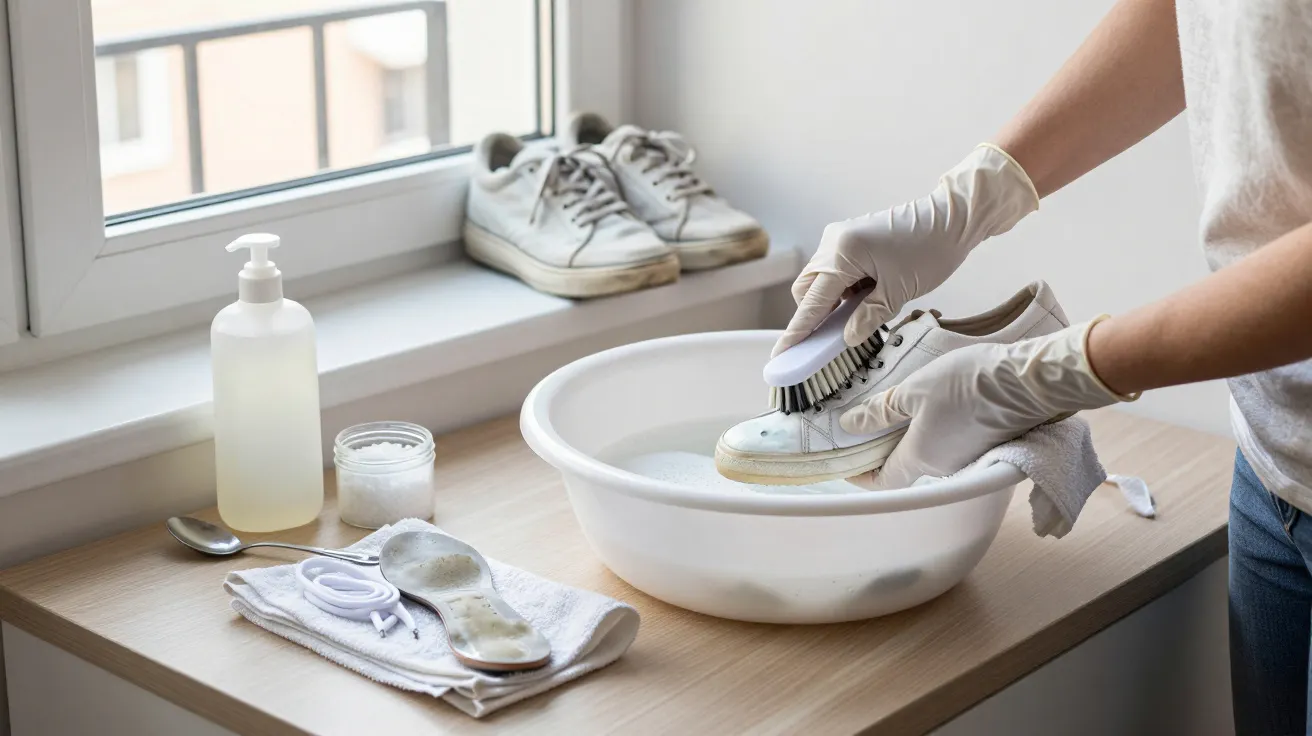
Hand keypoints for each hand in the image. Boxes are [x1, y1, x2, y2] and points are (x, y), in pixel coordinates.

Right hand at [773, 144, 1038, 356]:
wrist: (952, 218)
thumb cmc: (931, 249)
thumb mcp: (899, 292)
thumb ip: (868, 317)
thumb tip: (847, 337)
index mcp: (842, 254)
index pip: (812, 302)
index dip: (798, 332)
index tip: (782, 354)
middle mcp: (832, 242)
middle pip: (807, 289)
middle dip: (816, 314)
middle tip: (834, 335)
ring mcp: (839, 237)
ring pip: (820, 279)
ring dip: (832, 301)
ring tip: (865, 308)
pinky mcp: (849, 237)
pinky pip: (834, 269)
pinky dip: (843, 287)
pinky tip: (867, 293)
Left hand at [838, 319, 1134, 489]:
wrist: (1028, 381)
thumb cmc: (968, 384)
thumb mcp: (914, 390)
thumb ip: (880, 410)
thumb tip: (849, 425)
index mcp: (920, 458)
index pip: (881, 480)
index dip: (859, 473)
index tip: (843, 459)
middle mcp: (943, 466)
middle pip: (902, 467)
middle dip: (879, 450)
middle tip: (861, 426)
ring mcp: (965, 455)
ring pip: (925, 452)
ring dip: (904, 436)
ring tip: (888, 408)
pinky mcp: (983, 441)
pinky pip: (946, 442)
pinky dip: (928, 429)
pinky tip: (923, 404)